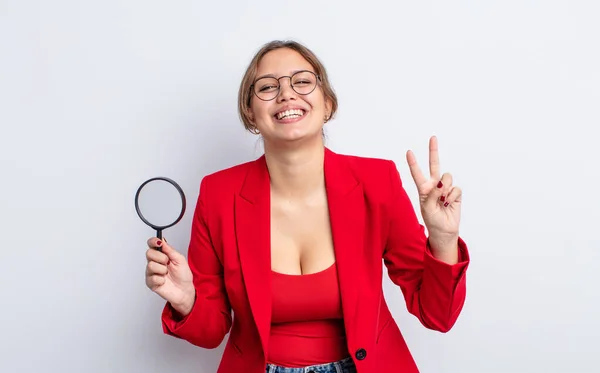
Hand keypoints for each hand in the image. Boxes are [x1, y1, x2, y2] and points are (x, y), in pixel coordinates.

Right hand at [145, 237, 194, 315]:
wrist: (185, 290)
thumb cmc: (183, 275)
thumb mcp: (180, 259)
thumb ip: (170, 250)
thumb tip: (162, 240)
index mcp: (161, 255)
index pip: (152, 244)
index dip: (153, 241)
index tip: (158, 242)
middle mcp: (154, 262)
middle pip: (149, 253)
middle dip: (161, 257)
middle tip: (168, 263)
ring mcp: (151, 272)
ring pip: (150, 265)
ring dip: (162, 270)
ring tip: (167, 273)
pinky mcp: (150, 283)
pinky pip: (152, 278)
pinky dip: (161, 280)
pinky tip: (164, 281)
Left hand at [406, 136, 461, 250]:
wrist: (444, 230)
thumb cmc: (432, 220)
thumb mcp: (426, 208)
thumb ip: (431, 195)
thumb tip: (440, 184)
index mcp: (423, 188)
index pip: (417, 173)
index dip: (413, 163)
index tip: (409, 151)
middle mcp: (434, 185)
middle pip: (434, 165)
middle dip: (433, 151)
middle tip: (433, 138)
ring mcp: (445, 188)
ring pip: (447, 178)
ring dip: (444, 190)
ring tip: (442, 202)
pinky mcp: (455, 193)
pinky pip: (455, 188)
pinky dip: (452, 197)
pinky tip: (448, 204)